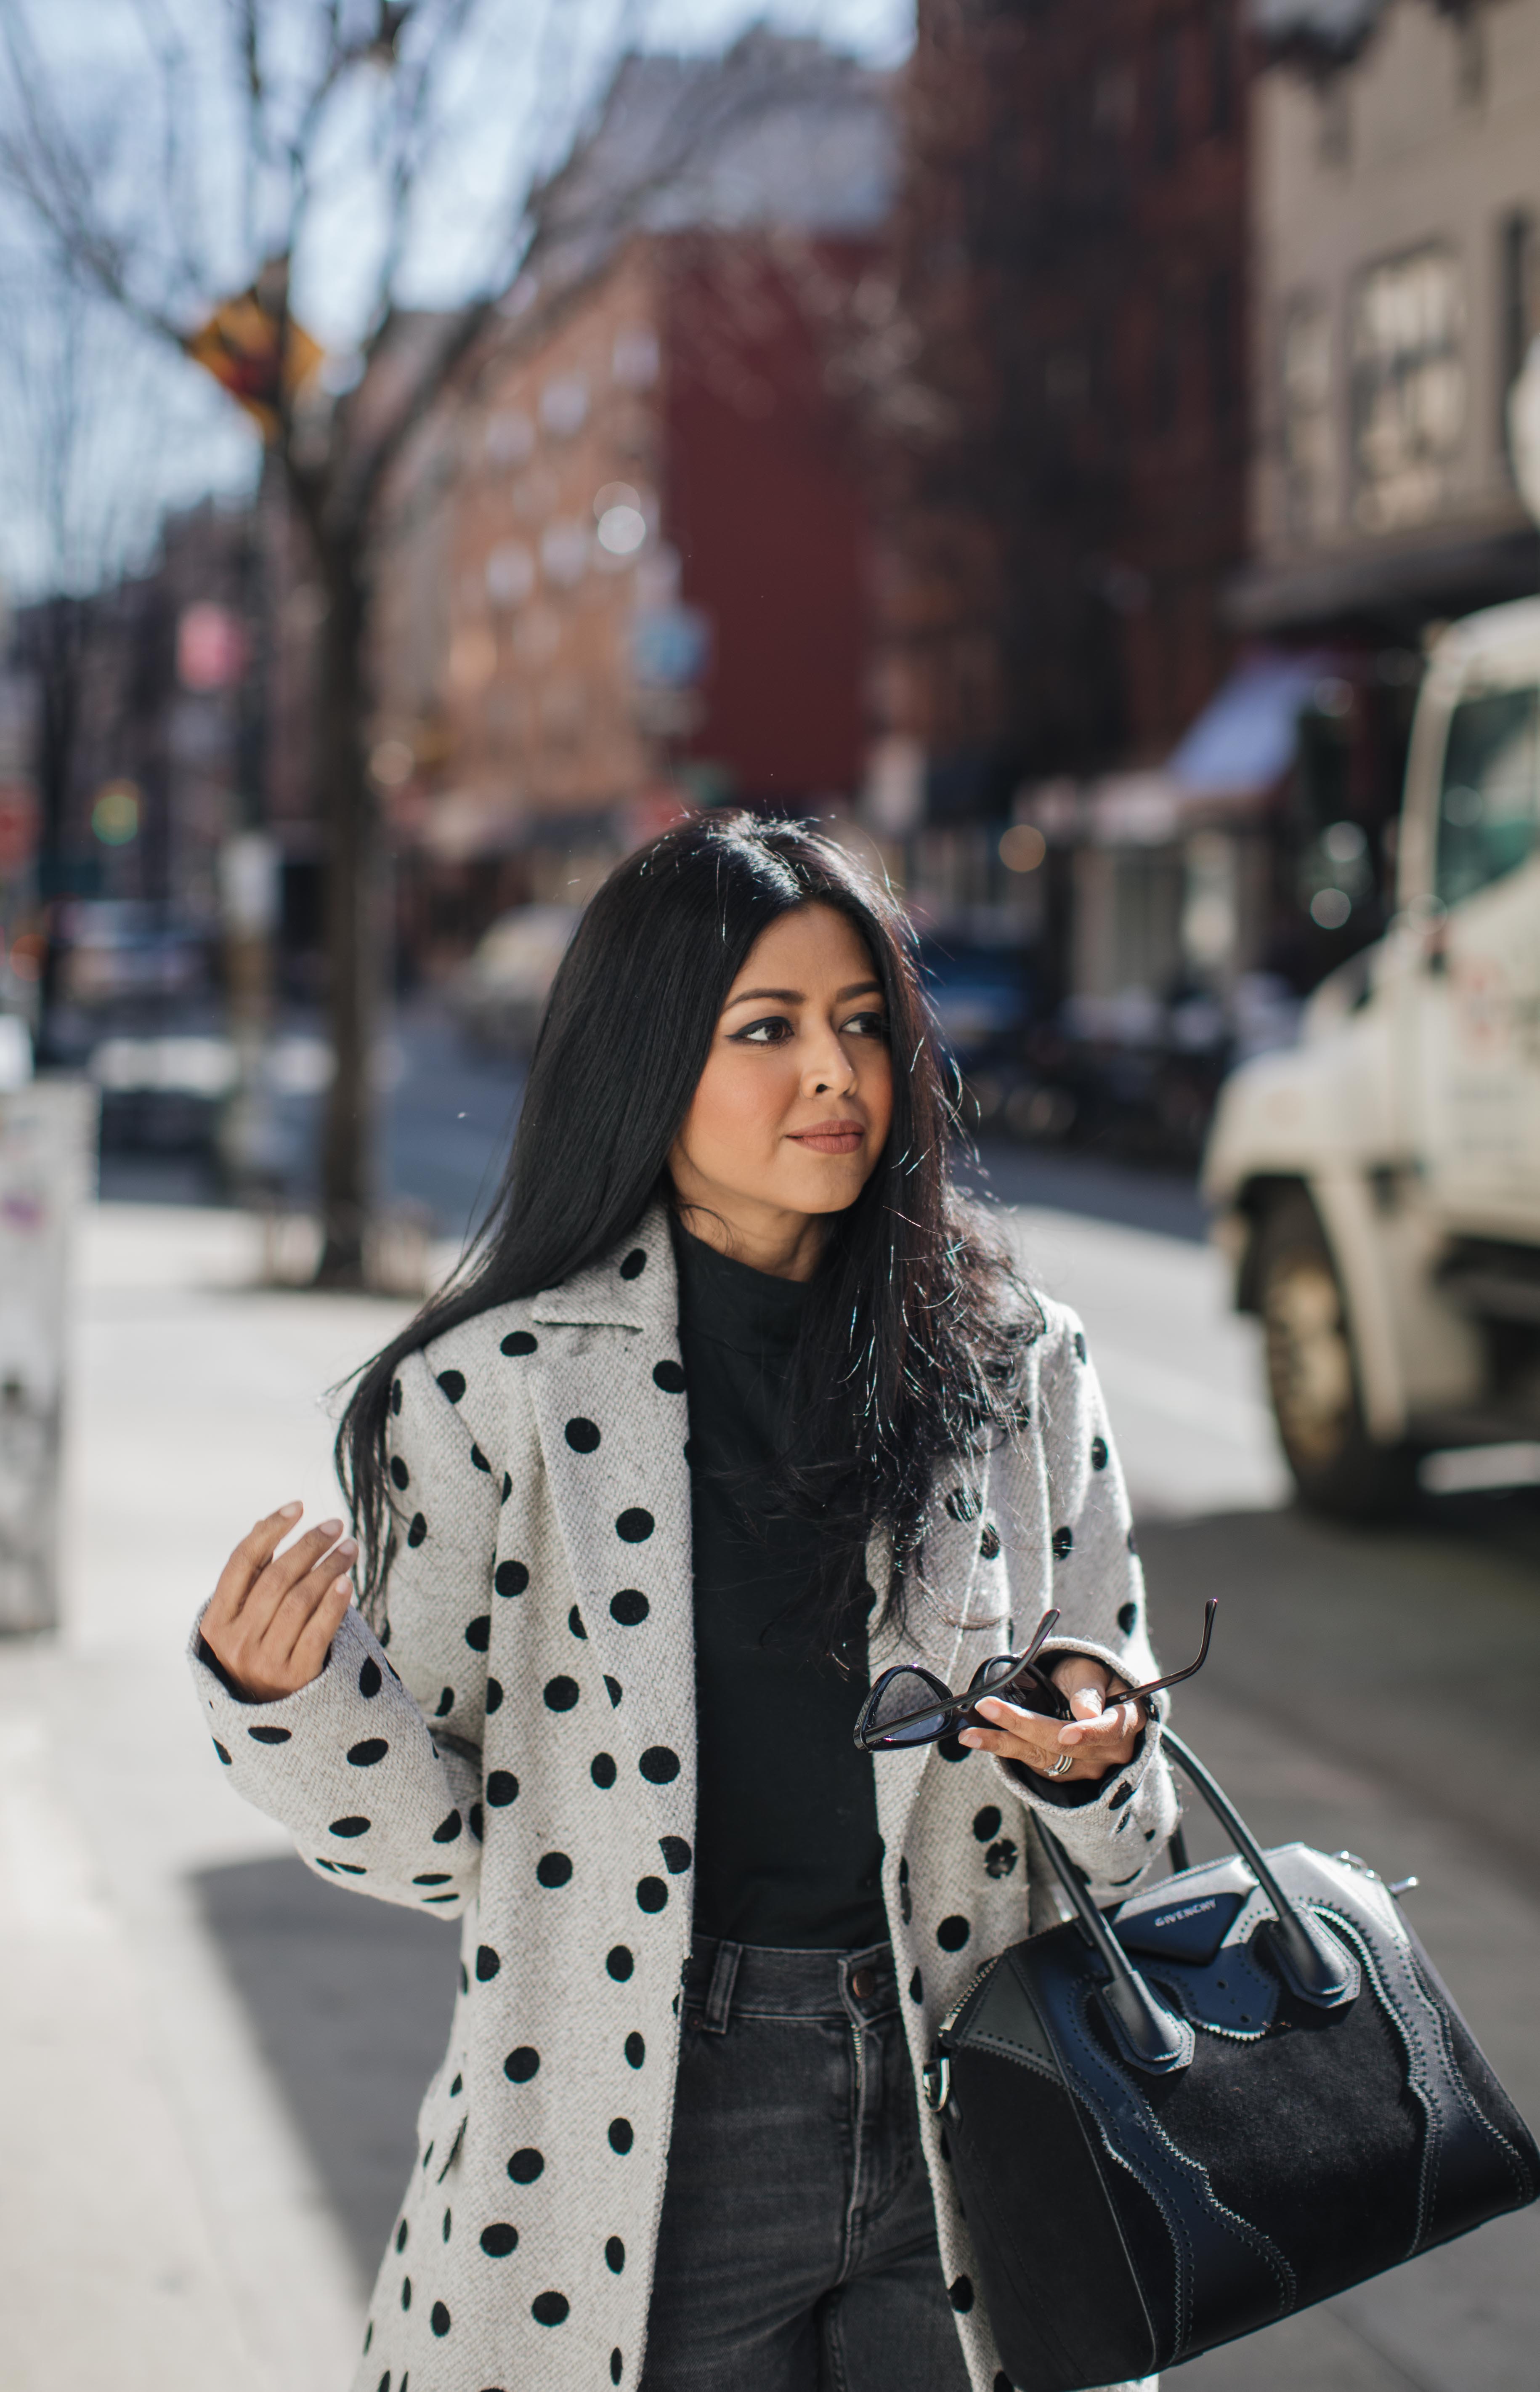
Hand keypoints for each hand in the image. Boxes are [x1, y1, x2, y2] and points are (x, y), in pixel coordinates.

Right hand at [201, 1502, 356, 1703]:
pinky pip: (317, 1632)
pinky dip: (333, 1605)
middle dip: (308, 1546)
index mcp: (217, 1620)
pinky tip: (347, 1582)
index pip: (242, 1562)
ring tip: (349, 1547)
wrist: (268, 1716)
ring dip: (328, 1568)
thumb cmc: (258, 1649)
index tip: (298, 1506)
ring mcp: (264, 1661)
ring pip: (299, 1601)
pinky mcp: (295, 1677)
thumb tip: (266, 1521)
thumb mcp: (243, 1617)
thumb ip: (252, 1574)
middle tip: (335, 1525)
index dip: (270, 1530)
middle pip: (276, 1579)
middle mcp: (235, 1641)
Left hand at [958, 1653, 1142, 1784]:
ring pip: (1044, 1759)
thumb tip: (1086, 1713)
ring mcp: (1087, 1767)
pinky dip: (1005, 1750)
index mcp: (1125, 1720)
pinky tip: (981, 1739)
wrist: (1086, 1696)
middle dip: (1023, 1726)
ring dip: (1003, 1744)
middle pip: (1065, 1746)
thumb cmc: (1090, 1677)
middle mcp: (1110, 1751)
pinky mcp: (1064, 1773)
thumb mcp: (1092, 1671)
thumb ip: (1088, 1690)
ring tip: (969, 1735)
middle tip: (987, 1707)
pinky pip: (1034, 1764)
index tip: (1066, 1732)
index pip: (1109, 1730)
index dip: (1088, 1732)